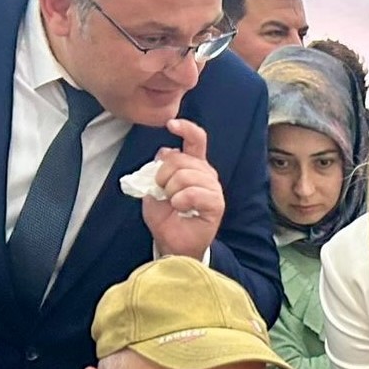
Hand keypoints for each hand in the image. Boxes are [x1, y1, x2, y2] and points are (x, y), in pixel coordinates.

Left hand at [143, 118, 224, 258]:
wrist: (172, 243)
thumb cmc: (165, 218)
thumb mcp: (152, 188)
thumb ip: (157, 168)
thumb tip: (164, 152)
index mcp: (193, 166)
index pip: (196, 140)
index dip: (185, 128)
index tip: (171, 124)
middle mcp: (206, 174)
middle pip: (182, 158)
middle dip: (163, 174)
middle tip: (162, 191)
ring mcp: (213, 188)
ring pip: (186, 175)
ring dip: (171, 189)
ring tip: (173, 202)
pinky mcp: (216, 204)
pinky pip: (195, 192)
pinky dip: (182, 200)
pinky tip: (181, 208)